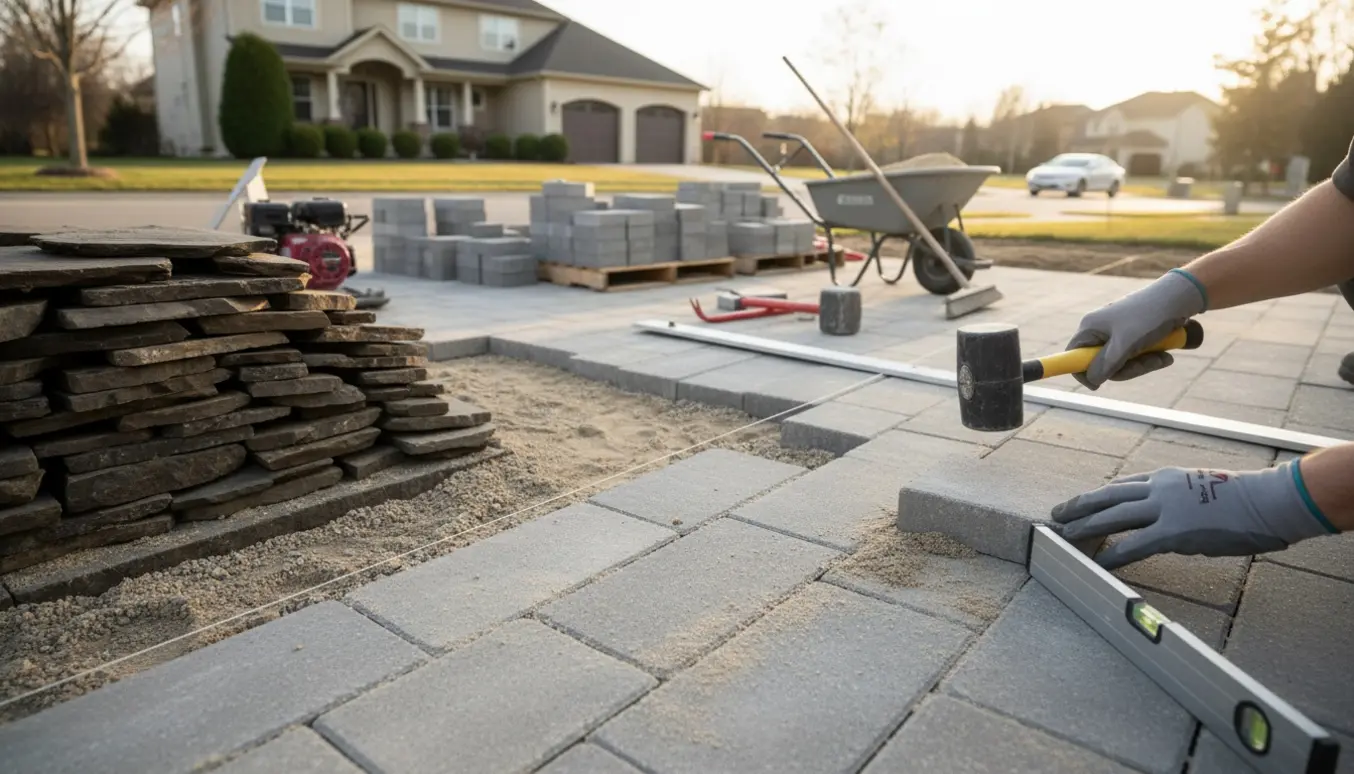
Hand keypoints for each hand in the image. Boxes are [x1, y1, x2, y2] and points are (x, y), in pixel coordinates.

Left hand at [1049, 460, 1335, 570]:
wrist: (1268, 501)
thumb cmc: (1246, 499)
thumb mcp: (1205, 489)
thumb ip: (1182, 501)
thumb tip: (1173, 520)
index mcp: (1168, 477)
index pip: (1124, 484)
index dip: (1100, 495)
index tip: (1085, 501)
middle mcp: (1160, 488)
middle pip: (1108, 495)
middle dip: (1079, 504)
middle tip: (1057, 513)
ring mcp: (1164, 509)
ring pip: (1112, 515)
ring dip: (1085, 525)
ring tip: (1064, 535)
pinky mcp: (1173, 532)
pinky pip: (1134, 544)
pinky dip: (1113, 553)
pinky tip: (1098, 561)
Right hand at [1067, 268, 1206, 388]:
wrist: (1180, 297)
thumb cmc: (1150, 317)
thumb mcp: (1126, 344)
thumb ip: (1106, 364)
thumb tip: (1091, 381)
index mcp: (1090, 327)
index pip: (1073, 356)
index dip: (1083, 373)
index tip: (1097, 386)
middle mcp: (1100, 329)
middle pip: (1101, 364)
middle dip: (1126, 369)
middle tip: (1145, 365)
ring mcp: (1117, 332)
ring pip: (1121, 363)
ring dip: (1142, 365)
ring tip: (1163, 357)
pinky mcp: (1133, 334)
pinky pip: (1134, 356)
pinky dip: (1149, 358)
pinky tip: (1165, 355)